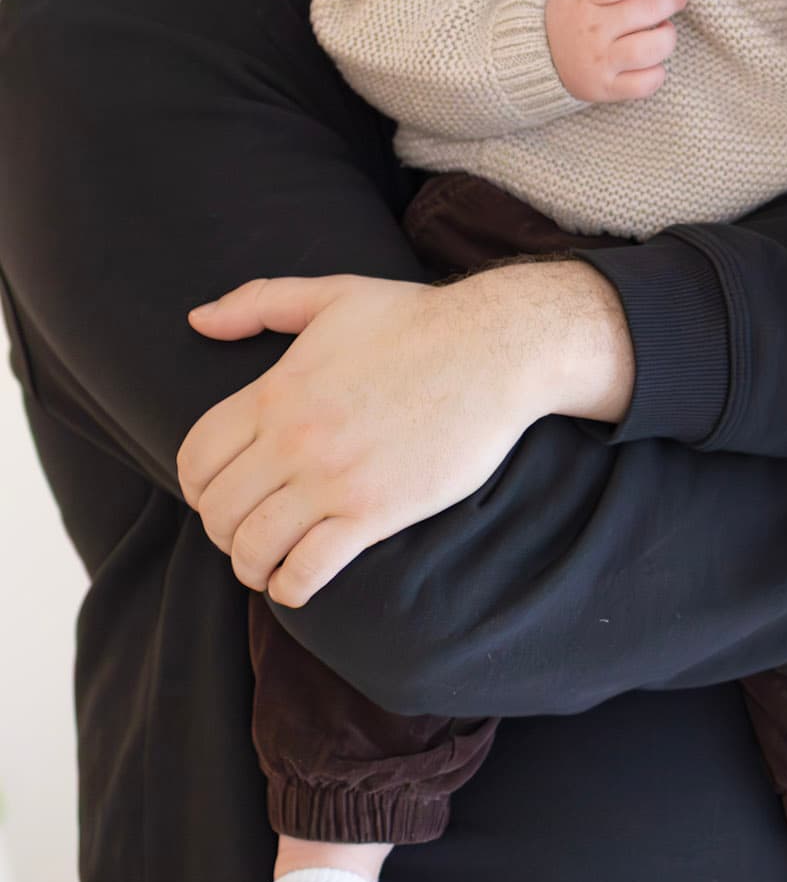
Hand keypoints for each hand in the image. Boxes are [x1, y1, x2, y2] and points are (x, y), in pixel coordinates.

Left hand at [176, 260, 631, 604]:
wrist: (496, 349)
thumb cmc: (417, 320)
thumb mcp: (333, 295)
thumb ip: (258, 302)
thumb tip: (198, 319)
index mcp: (277, 390)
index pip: (197, 456)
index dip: (195, 483)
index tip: (215, 491)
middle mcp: (295, 439)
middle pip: (217, 510)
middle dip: (221, 528)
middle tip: (244, 528)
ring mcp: (334, 479)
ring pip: (252, 547)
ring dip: (249, 564)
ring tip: (265, 561)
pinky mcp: (375, 512)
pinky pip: (307, 570)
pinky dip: (290, 587)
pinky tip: (296, 581)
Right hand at [545, 0, 684, 102]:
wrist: (536, 57)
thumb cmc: (570, 12)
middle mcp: (593, 29)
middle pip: (644, 13)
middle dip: (670, 2)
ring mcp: (600, 61)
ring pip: (650, 49)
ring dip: (667, 37)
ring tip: (663, 29)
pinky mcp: (607, 89)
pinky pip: (646, 83)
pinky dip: (657, 72)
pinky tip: (652, 60)